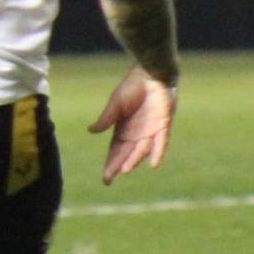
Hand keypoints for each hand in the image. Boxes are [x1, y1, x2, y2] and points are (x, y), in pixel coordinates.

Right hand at [89, 68, 176, 184]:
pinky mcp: (163, 125)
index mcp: (123, 130)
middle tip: (109, 178)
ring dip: (133, 160)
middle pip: (126, 154)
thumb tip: (90, 131)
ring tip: (125, 169)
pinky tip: (153, 164)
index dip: (110, 164)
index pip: (115, 151)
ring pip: (141, 150)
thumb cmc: (132, 87)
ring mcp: (150, 131)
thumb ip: (106, 119)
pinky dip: (157, 153)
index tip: (106, 178)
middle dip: (118, 166)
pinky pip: (161, 142)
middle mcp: (137, 135)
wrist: (151, 75)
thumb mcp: (115, 105)